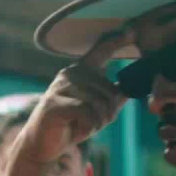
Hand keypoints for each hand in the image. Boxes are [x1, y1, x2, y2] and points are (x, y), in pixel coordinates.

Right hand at [21, 30, 131, 163]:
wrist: (43, 144)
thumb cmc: (72, 124)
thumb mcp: (98, 110)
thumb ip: (113, 98)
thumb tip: (130, 88)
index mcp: (81, 70)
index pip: (102, 50)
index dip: (117, 40)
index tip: (132, 31)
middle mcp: (70, 73)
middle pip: (109, 91)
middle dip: (107, 114)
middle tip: (90, 123)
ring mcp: (61, 87)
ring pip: (99, 103)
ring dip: (97, 122)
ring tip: (82, 126)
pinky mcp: (55, 103)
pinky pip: (86, 113)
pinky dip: (87, 127)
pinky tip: (76, 129)